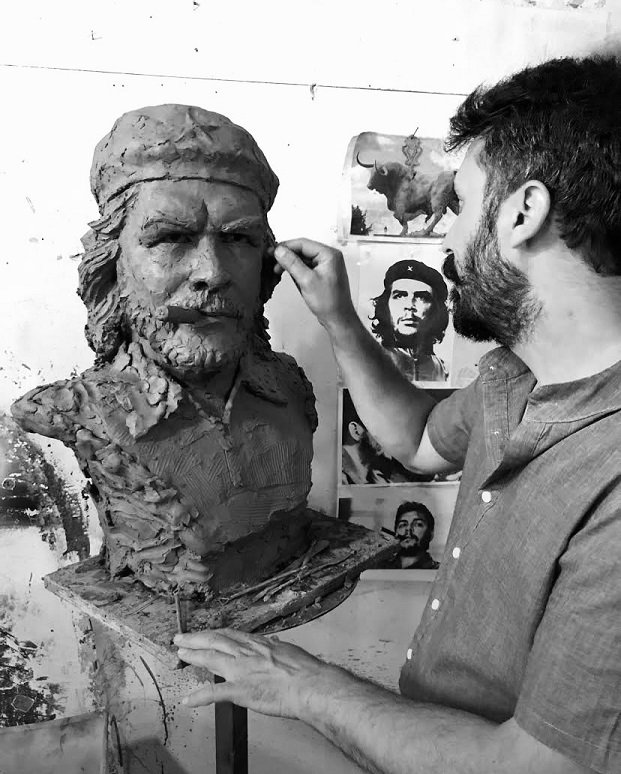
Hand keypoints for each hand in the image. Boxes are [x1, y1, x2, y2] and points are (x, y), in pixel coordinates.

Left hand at [175, 628, 336, 718]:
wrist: (310, 685)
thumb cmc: (305, 671)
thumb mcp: (289, 651)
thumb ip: (277, 648)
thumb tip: (275, 642)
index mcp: (258, 645)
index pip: (229, 635)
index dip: (213, 633)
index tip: (203, 633)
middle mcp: (246, 654)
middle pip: (215, 641)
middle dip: (195, 639)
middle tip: (180, 638)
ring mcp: (242, 671)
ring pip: (211, 658)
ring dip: (193, 656)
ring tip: (180, 655)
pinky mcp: (241, 691)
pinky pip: (215, 693)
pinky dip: (200, 697)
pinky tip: (188, 700)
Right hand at [274, 238, 357, 333]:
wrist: (338, 319)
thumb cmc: (330, 302)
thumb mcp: (306, 281)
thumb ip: (292, 263)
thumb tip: (279, 250)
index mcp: (329, 254)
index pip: (303, 243)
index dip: (285, 246)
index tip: (272, 251)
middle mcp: (329, 257)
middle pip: (302, 249)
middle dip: (287, 256)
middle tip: (273, 261)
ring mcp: (326, 265)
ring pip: (303, 258)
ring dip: (290, 263)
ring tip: (278, 270)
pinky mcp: (322, 273)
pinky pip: (306, 266)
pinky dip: (296, 270)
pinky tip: (289, 275)